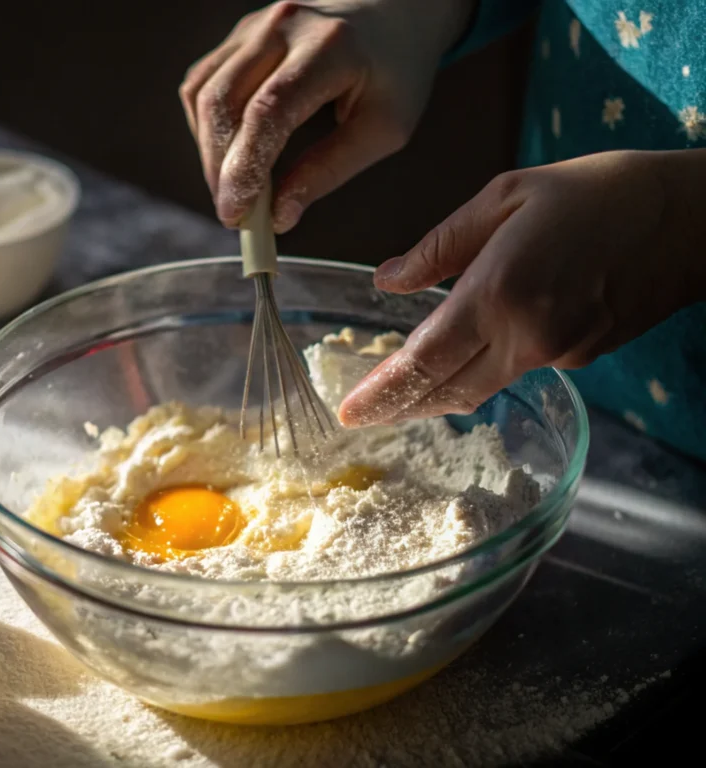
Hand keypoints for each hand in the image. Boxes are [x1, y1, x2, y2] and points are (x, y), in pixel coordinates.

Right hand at [179, 0, 472, 231]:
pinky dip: (207, 129)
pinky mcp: (240, 35)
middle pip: (224, 103)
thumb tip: (280, 215)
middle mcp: (284, 26)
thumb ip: (330, 169)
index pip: (268, 110)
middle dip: (220, 169)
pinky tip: (229, 154)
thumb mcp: (384, 128)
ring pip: (204, 95)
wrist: (393, 12)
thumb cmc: (396, 72)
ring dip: (210, 153)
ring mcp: (256, 25)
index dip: (244, 167)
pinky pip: (202, 86)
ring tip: (233, 188)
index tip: (237, 213)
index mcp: (329, 46)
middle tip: (234, 215)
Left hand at [339, 149, 705, 425]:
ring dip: (435, 397)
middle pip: (447, 391)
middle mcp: (526, 335)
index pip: (424, 361)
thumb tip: (388, 281)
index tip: (349, 414)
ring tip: (399, 395)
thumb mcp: (505, 195)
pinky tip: (468, 351)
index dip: (383, 393)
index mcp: (499, 291)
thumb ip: (439, 246)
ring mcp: (556, 353)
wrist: (691, 217)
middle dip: (399, 407)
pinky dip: (481, 368)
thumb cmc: (596, 192)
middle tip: (362, 417)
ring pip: (479, 389)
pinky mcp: (579, 358)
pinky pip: (515, 370)